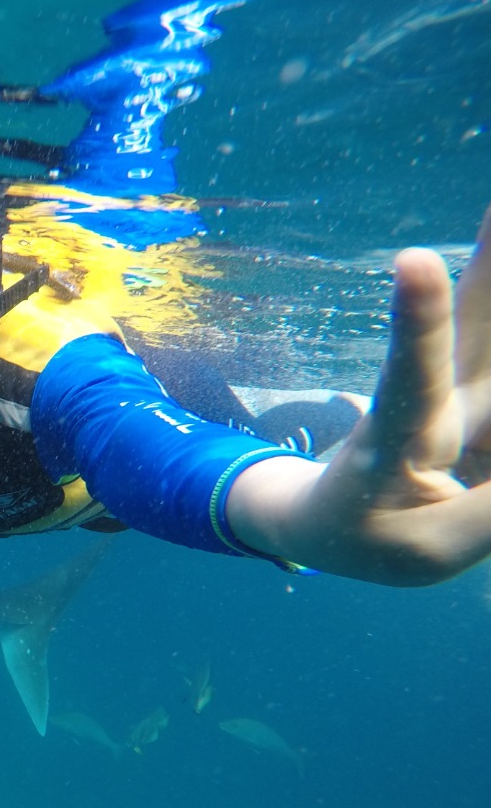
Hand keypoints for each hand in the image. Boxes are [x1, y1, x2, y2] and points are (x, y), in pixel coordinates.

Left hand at [229, 203, 490, 584]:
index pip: (411, 377)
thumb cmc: (369, 533)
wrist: (332, 520)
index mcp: (397, 436)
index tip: (412, 259)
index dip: (420, 323)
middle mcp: (437, 396)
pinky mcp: (486, 393)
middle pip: (476, 316)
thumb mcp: (425, 548)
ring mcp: (470, 390)